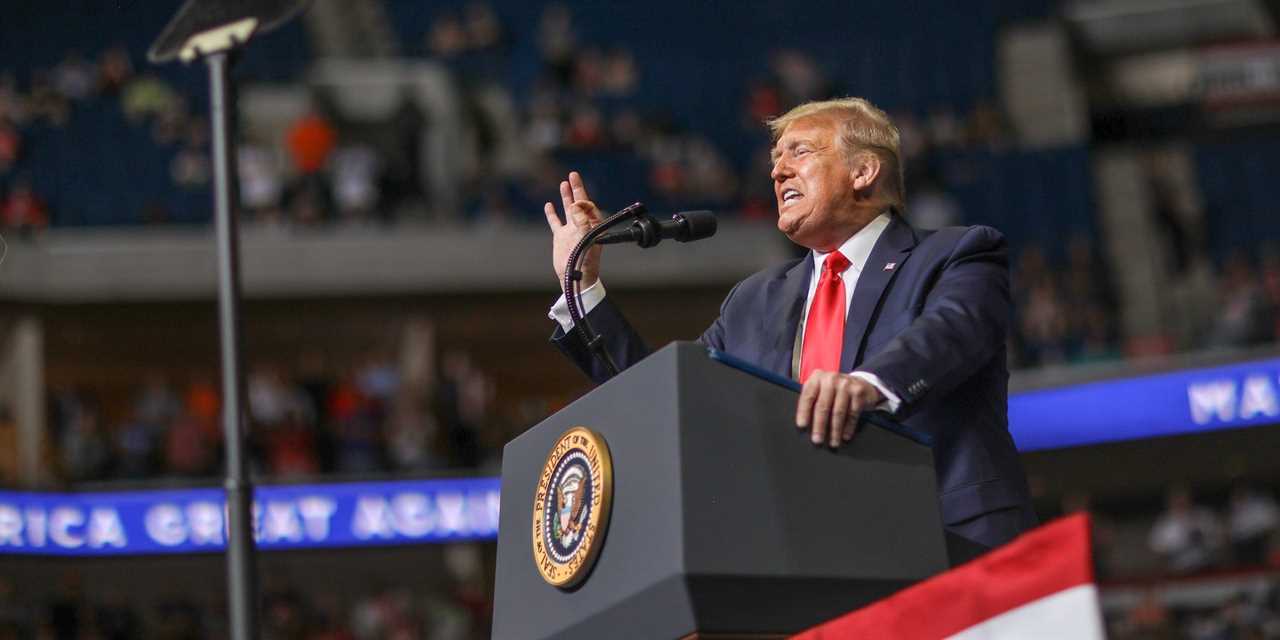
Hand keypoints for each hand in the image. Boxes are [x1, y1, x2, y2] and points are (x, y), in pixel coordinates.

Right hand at [544, 171, 603, 294]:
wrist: (575, 278)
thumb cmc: (585, 262)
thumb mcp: (586, 240)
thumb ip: (583, 221)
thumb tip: (576, 205)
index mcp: (593, 226)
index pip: (588, 206)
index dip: (583, 198)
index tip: (578, 197)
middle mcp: (582, 226)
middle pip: (579, 203)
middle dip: (577, 189)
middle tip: (573, 174)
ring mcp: (571, 231)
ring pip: (568, 209)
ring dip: (566, 196)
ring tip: (564, 183)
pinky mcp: (561, 237)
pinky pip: (555, 222)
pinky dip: (552, 213)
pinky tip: (549, 205)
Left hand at [795, 371, 882, 447]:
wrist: (860, 384)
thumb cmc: (835, 391)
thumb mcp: (821, 389)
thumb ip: (812, 400)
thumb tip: (803, 424)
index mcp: (817, 377)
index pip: (808, 396)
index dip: (803, 412)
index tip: (802, 426)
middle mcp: (831, 379)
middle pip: (822, 406)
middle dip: (819, 426)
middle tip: (817, 440)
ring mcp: (846, 385)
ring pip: (838, 412)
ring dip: (835, 430)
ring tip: (833, 442)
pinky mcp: (859, 392)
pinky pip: (852, 414)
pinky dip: (848, 427)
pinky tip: (845, 436)